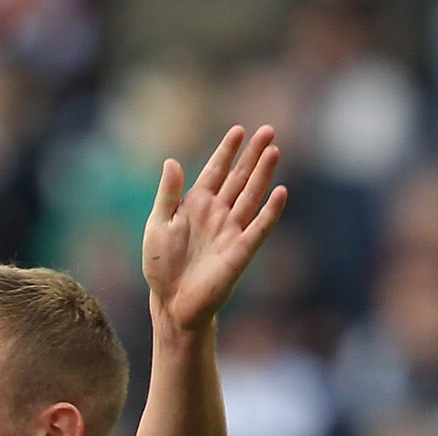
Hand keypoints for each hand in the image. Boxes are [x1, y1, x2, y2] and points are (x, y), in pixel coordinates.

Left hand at [143, 124, 286, 335]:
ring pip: (251, 195)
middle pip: (239, 177)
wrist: (171, 302)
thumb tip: (171, 161)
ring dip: (263, 174)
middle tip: (267, 130)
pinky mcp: (241, 250)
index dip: (227, 151)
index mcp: (196, 204)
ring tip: (273, 150)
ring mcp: (231, 230)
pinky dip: (270, 211)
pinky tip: (280, 192)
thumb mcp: (157, 225)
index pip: (215, 171)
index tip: (238, 131)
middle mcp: (217, 213)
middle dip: (252, 155)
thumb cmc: (161, 265)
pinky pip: (259, 227)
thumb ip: (167, 194)